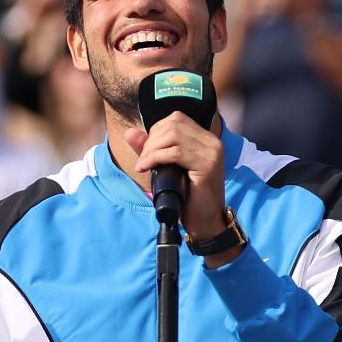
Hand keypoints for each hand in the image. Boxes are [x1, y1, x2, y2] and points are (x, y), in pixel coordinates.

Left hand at [123, 115, 232, 252]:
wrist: (206, 223)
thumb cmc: (189, 198)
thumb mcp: (167, 169)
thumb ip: (150, 149)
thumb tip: (130, 132)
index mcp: (206, 139)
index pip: (176, 119)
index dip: (156, 131)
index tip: (147, 151)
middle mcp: (212, 142)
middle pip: (173, 124)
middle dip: (151, 140)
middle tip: (143, 160)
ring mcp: (212, 153)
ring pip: (173, 136)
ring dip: (151, 149)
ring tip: (145, 164)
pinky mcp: (207, 166)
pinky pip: (176, 153)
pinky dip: (155, 158)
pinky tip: (146, 167)